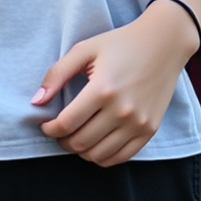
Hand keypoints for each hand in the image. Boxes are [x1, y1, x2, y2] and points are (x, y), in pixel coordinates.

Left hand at [31, 3, 197, 166]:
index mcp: (102, 89)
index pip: (67, 123)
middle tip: (58, 132)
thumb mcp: (85, 49)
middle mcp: (122, 111)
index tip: (45, 125)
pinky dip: (103, 156)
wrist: (163, 43)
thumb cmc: (121, 43)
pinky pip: (121, 157)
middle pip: (81, 142)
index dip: (50, 129)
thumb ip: (57, 74)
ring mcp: (138, 123)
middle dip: (62, 141)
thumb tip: (36, 102)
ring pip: (99, 155)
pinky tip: (95, 143)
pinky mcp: (149, 130)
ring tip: (75, 137)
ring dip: (81, 151)